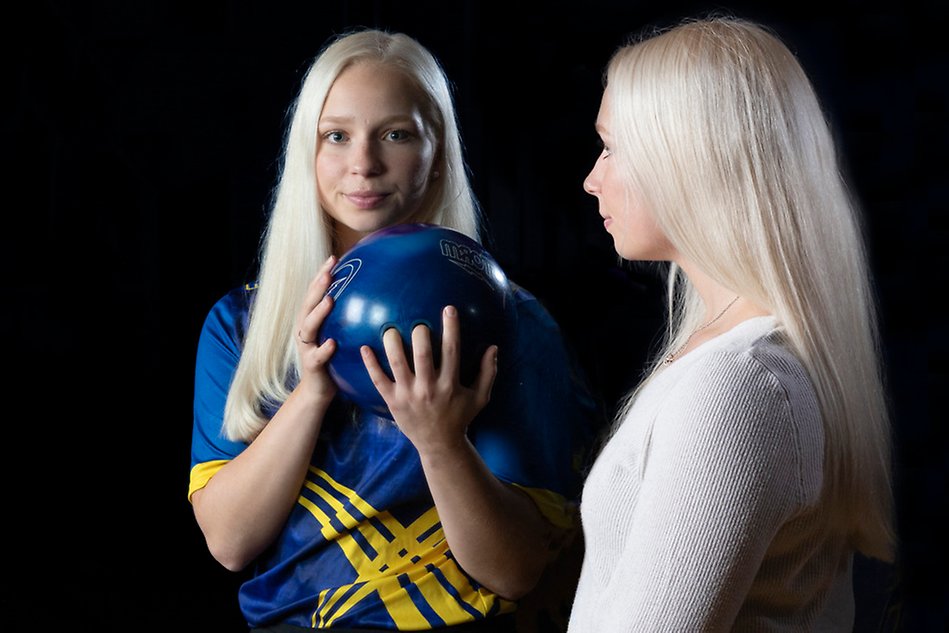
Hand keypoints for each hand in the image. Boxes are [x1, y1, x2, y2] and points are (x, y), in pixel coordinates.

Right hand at [295, 255, 338, 403]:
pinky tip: (333, 343)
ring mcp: (306, 348)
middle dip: (317, 288)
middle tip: (329, 273)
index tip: (333, 258)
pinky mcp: (311, 365)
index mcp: (311, 320)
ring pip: (308, 327)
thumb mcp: (340, 334)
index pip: (315, 293)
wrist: (319, 389)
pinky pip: (317, 356)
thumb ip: (348, 316)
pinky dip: (324, 349)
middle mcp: (305, 330)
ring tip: (329, 301)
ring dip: (318, 313)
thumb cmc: (334, 358)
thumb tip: (375, 294)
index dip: (321, 275)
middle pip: (308, 305)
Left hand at [361, 305, 497, 452]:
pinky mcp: (392, 401)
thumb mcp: (480, 397)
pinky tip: (364, 348)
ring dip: (392, 344)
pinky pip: (378, 380)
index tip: (448, 309)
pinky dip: (371, 364)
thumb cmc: (460, 417)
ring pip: (397, 364)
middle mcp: (429, 388)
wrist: (439, 445)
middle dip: (420, 334)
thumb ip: (488, 372)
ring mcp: (408, 395)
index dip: (451, 328)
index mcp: (450, 384)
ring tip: (390, 329)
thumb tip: (493, 348)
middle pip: (422, 355)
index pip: (451, 350)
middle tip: (418, 322)